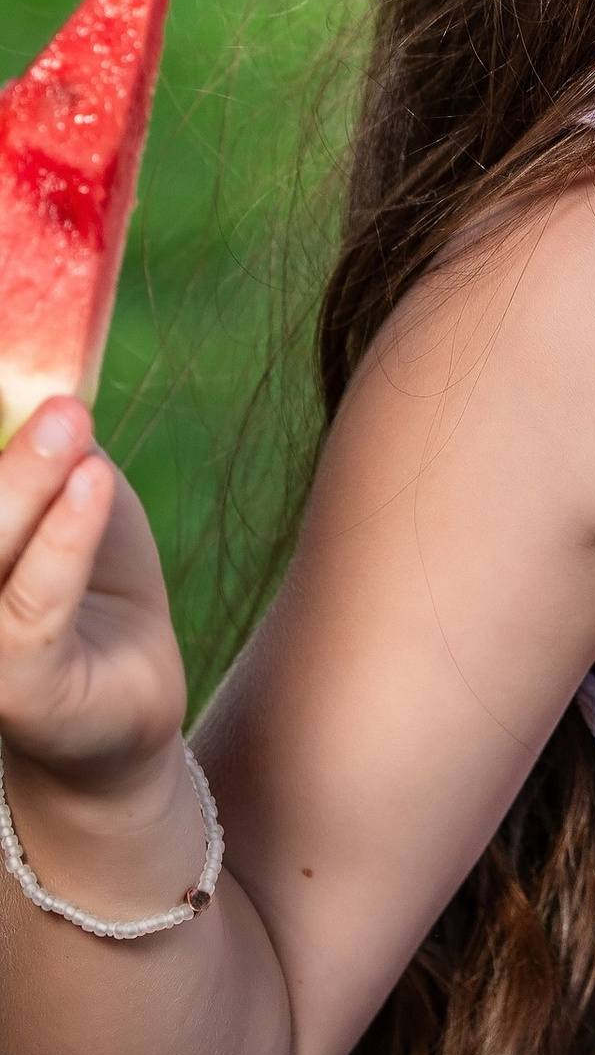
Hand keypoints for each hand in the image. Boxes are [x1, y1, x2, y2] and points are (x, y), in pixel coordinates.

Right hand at [0, 398, 186, 797]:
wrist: (122, 705)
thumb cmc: (85, 587)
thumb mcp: (69, 495)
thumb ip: (46, 442)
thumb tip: (45, 378)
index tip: (11, 349)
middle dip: (3, 458)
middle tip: (54, 394)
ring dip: (25, 484)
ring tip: (72, 423)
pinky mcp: (14, 690)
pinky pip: (31, 612)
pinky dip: (63, 542)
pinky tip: (94, 484)